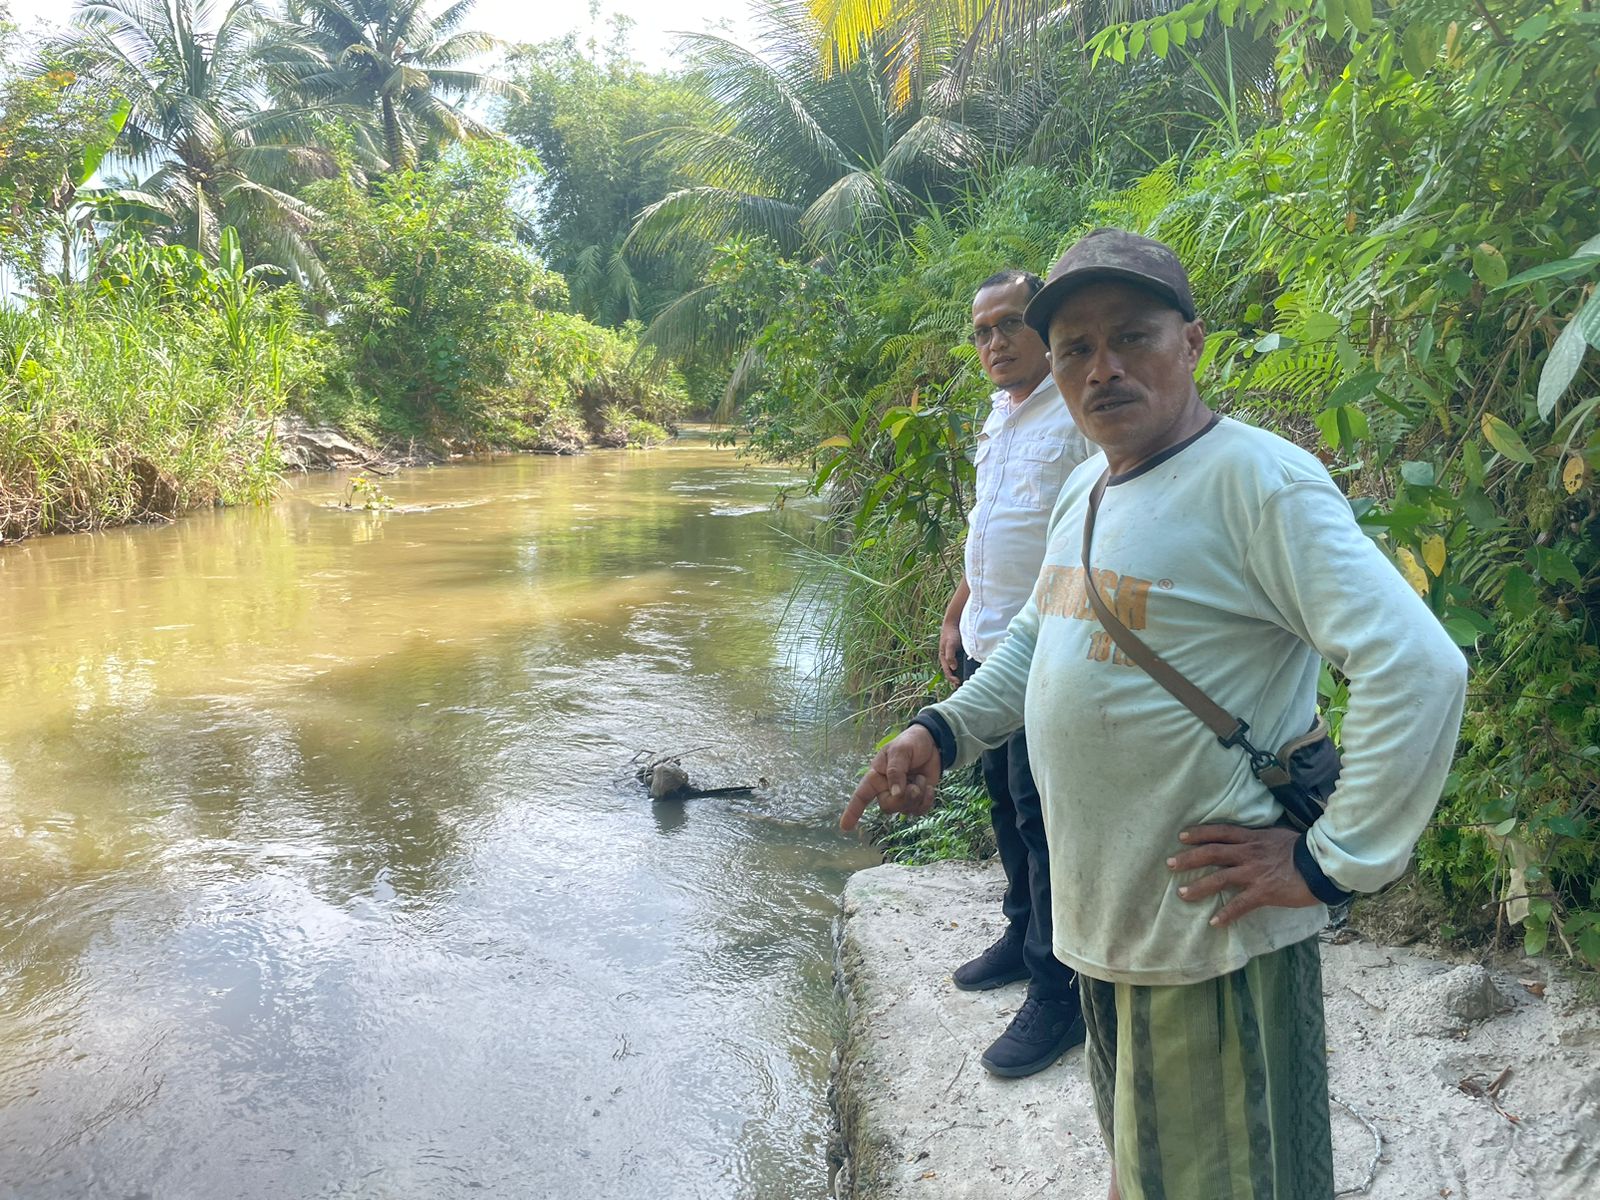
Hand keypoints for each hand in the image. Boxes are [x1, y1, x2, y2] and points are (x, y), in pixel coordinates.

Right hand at [841, 725, 942, 831]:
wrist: (932, 742)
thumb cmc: (910, 742)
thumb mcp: (900, 750)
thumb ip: (895, 771)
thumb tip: (895, 794)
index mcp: (876, 776)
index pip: (861, 795)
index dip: (852, 811)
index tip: (844, 827)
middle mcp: (886, 788)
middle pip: (887, 807)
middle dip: (902, 799)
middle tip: (914, 786)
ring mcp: (902, 795)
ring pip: (904, 810)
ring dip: (918, 797)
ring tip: (921, 779)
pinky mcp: (917, 799)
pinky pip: (919, 811)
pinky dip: (927, 802)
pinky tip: (930, 788)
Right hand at [938, 621, 962, 688]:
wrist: (954, 623)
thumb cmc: (950, 634)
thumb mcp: (949, 644)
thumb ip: (950, 656)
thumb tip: (953, 667)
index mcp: (944, 658)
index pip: (947, 672)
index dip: (952, 679)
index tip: (958, 682)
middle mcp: (949, 659)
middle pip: (952, 673)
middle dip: (956, 681)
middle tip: (963, 687)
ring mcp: (955, 657)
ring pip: (957, 670)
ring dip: (961, 676)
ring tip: (968, 683)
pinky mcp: (960, 655)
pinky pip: (962, 665)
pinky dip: (965, 670)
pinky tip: (971, 672)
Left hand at [1167, 824, 1317, 927]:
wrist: (1322, 864)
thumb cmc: (1303, 849)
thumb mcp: (1278, 835)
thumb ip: (1260, 838)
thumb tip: (1250, 839)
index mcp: (1252, 838)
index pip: (1220, 832)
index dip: (1199, 833)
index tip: (1181, 836)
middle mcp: (1248, 853)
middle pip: (1212, 853)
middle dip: (1189, 859)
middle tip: (1169, 864)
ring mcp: (1254, 873)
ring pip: (1219, 879)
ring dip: (1199, 887)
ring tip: (1182, 894)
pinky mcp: (1263, 892)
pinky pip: (1240, 904)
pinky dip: (1226, 914)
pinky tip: (1214, 922)